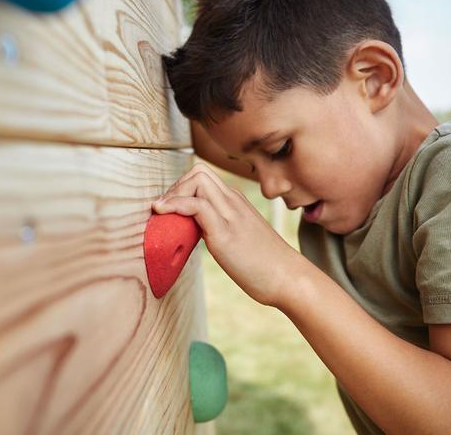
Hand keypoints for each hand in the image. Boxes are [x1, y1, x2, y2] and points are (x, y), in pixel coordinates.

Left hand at [152, 161, 300, 306]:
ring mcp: (230, 214)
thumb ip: (222, 228)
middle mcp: (234, 201)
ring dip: (173, 194)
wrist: (289, 278)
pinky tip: (162, 214)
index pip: (204, 177)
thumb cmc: (265, 265)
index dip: (182, 188)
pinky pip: (196, 205)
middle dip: (175, 187)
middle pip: (198, 172)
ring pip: (196, 181)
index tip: (170, 208)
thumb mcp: (240, 238)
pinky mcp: (225, 232)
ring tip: (161, 214)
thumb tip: (196, 233)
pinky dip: (175, 204)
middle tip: (163, 210)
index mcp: (237, 202)